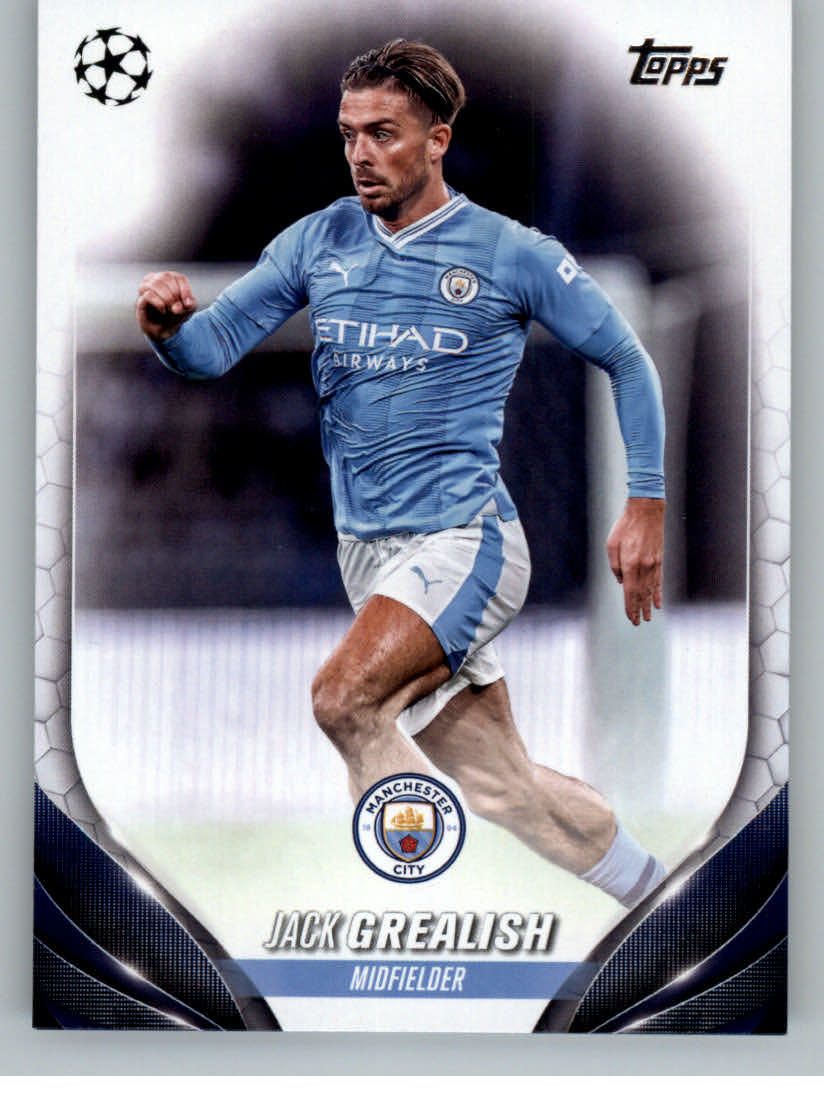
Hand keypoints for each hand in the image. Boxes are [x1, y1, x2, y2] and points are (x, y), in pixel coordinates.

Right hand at [135, 271, 196, 341]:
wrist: (164, 330)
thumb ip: (190, 303)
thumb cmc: (176, 314)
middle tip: (178, 309)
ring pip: (155, 283)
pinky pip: (148, 295)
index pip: (179, 277)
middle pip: (166, 277)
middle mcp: (155, 279)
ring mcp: (146, 289)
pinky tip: (163, 310)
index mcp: (169, 279)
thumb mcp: (189, 308)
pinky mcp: (140, 300)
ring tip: (171, 309)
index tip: (188, 304)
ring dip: (167, 297)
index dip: (185, 290)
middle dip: (175, 294)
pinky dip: (159, 303)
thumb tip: (181, 304)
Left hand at [606, 497, 664, 625]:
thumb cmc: (625, 526)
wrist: (647, 511)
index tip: (631, 618)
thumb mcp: (612, 544)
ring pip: (651, 590)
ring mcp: (653, 564)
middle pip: (641, 594)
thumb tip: (621, 582)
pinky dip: (658, 593)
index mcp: (630, 564)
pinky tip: (658, 603)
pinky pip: (659, 581)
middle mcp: (644, 567)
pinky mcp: (659, 560)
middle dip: (639, 610)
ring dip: (648, 605)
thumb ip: (615, 566)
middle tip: (638, 623)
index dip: (630, 607)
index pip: (630, 592)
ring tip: (648, 617)